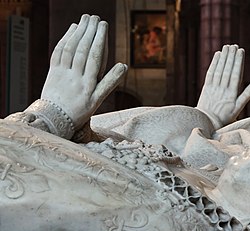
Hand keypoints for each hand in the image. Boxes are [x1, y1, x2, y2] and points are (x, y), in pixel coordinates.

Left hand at [40, 14, 126, 129]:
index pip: (94, 57)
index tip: (103, 26)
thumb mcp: (98, 100)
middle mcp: (74, 77)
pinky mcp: (52, 72)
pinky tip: (72, 30)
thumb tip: (123, 66)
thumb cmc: (80, 111)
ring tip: (85, 20)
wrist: (54, 120)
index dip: (99, 40)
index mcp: (87, 84)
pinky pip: (58, 52)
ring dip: (78, 32)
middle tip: (95, 18)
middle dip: (89, 32)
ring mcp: (62, 73)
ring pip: (70, 49)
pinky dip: (65, 39)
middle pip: (82, 49)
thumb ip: (110, 82)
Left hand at [196, 45, 249, 128]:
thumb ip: (248, 94)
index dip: (238, 62)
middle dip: (231, 56)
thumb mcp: (239, 107)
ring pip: (219, 70)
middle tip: (234, 46)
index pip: (236, 74)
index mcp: (232, 94)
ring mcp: (213, 87)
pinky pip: (210, 73)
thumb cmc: (225, 116)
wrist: (207, 122)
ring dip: (223, 57)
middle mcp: (222, 89)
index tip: (241, 51)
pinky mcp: (206, 87)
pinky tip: (217, 55)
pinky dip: (214, 63)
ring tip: (227, 47)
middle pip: (227, 70)